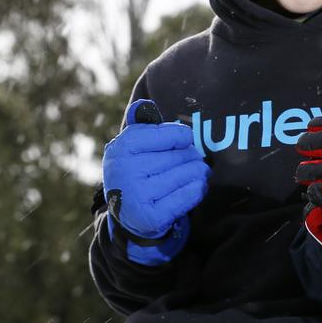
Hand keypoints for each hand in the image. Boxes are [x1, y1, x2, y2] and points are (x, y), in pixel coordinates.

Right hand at [103, 100, 209, 262]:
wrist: (128, 212)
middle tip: (195, 159)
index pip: (172, 134)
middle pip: (181, 156)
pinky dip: (197, 190)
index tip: (185, 140)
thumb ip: (141, 124)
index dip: (183, 136)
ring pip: (187, 175)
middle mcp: (126, 171)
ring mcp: (137, 195)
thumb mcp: (133, 145)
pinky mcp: (151, 217)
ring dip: (199, 173)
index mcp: (122, 147)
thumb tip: (143, 105)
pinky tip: (197, 186)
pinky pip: (188, 196)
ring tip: (199, 172)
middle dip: (192, 157)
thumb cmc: (137, 169)